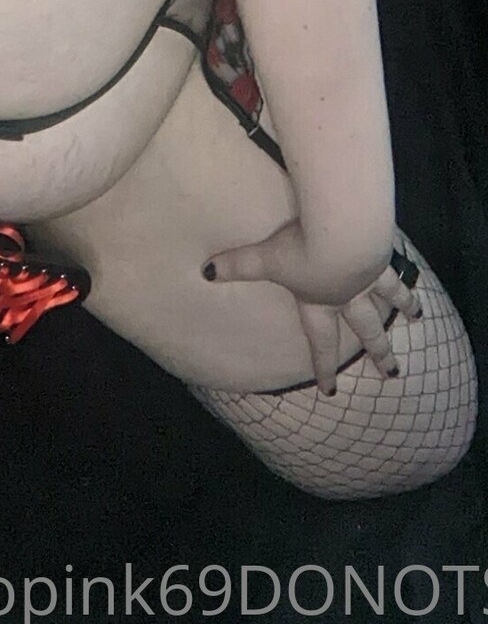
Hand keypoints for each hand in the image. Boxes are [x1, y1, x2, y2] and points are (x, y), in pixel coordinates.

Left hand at [202, 220, 421, 392]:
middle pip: (365, 329)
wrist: (341, 232)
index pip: (320, 342)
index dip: (323, 366)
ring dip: (403, 309)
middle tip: (393, 373)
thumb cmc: (300, 249)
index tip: (330, 391)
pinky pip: (394, 268)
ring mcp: (368, 276)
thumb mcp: (264, 257)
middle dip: (378, 352)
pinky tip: (414, 278)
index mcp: (319, 302)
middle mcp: (347, 295)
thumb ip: (236, 265)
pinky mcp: (381, 254)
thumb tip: (205, 272)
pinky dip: (405, 275)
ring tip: (417, 318)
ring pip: (388, 299)